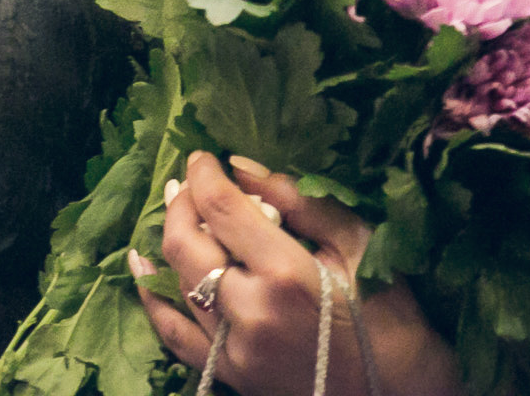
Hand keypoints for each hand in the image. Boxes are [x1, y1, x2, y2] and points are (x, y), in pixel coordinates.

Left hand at [133, 151, 459, 395]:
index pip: (221, 208)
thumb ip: (301, 201)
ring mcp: (234, 349)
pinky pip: (173, 333)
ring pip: (176, 284)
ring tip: (174, 213)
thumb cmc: (387, 316)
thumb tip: (243, 167)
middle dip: (180, 203)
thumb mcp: (357, 246)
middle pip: (186, 244)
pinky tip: (142, 270)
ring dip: (167, 241)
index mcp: (285, 274)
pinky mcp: (228, 374)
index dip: (203, 174)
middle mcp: (249, 312)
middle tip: (186, 182)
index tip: (202, 156)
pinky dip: (153, 298)